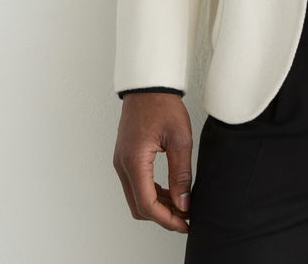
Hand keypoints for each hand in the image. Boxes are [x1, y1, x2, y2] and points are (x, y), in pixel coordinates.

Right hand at [113, 93, 192, 232]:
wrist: (149, 84)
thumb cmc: (163, 105)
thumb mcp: (179, 138)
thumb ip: (181, 173)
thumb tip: (183, 202)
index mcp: (134, 161)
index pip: (147, 204)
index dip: (167, 218)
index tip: (185, 223)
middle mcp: (123, 165)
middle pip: (138, 206)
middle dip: (162, 216)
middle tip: (185, 217)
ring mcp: (121, 162)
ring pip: (136, 197)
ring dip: (157, 206)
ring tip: (181, 205)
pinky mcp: (125, 157)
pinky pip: (135, 184)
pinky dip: (151, 193)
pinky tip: (169, 191)